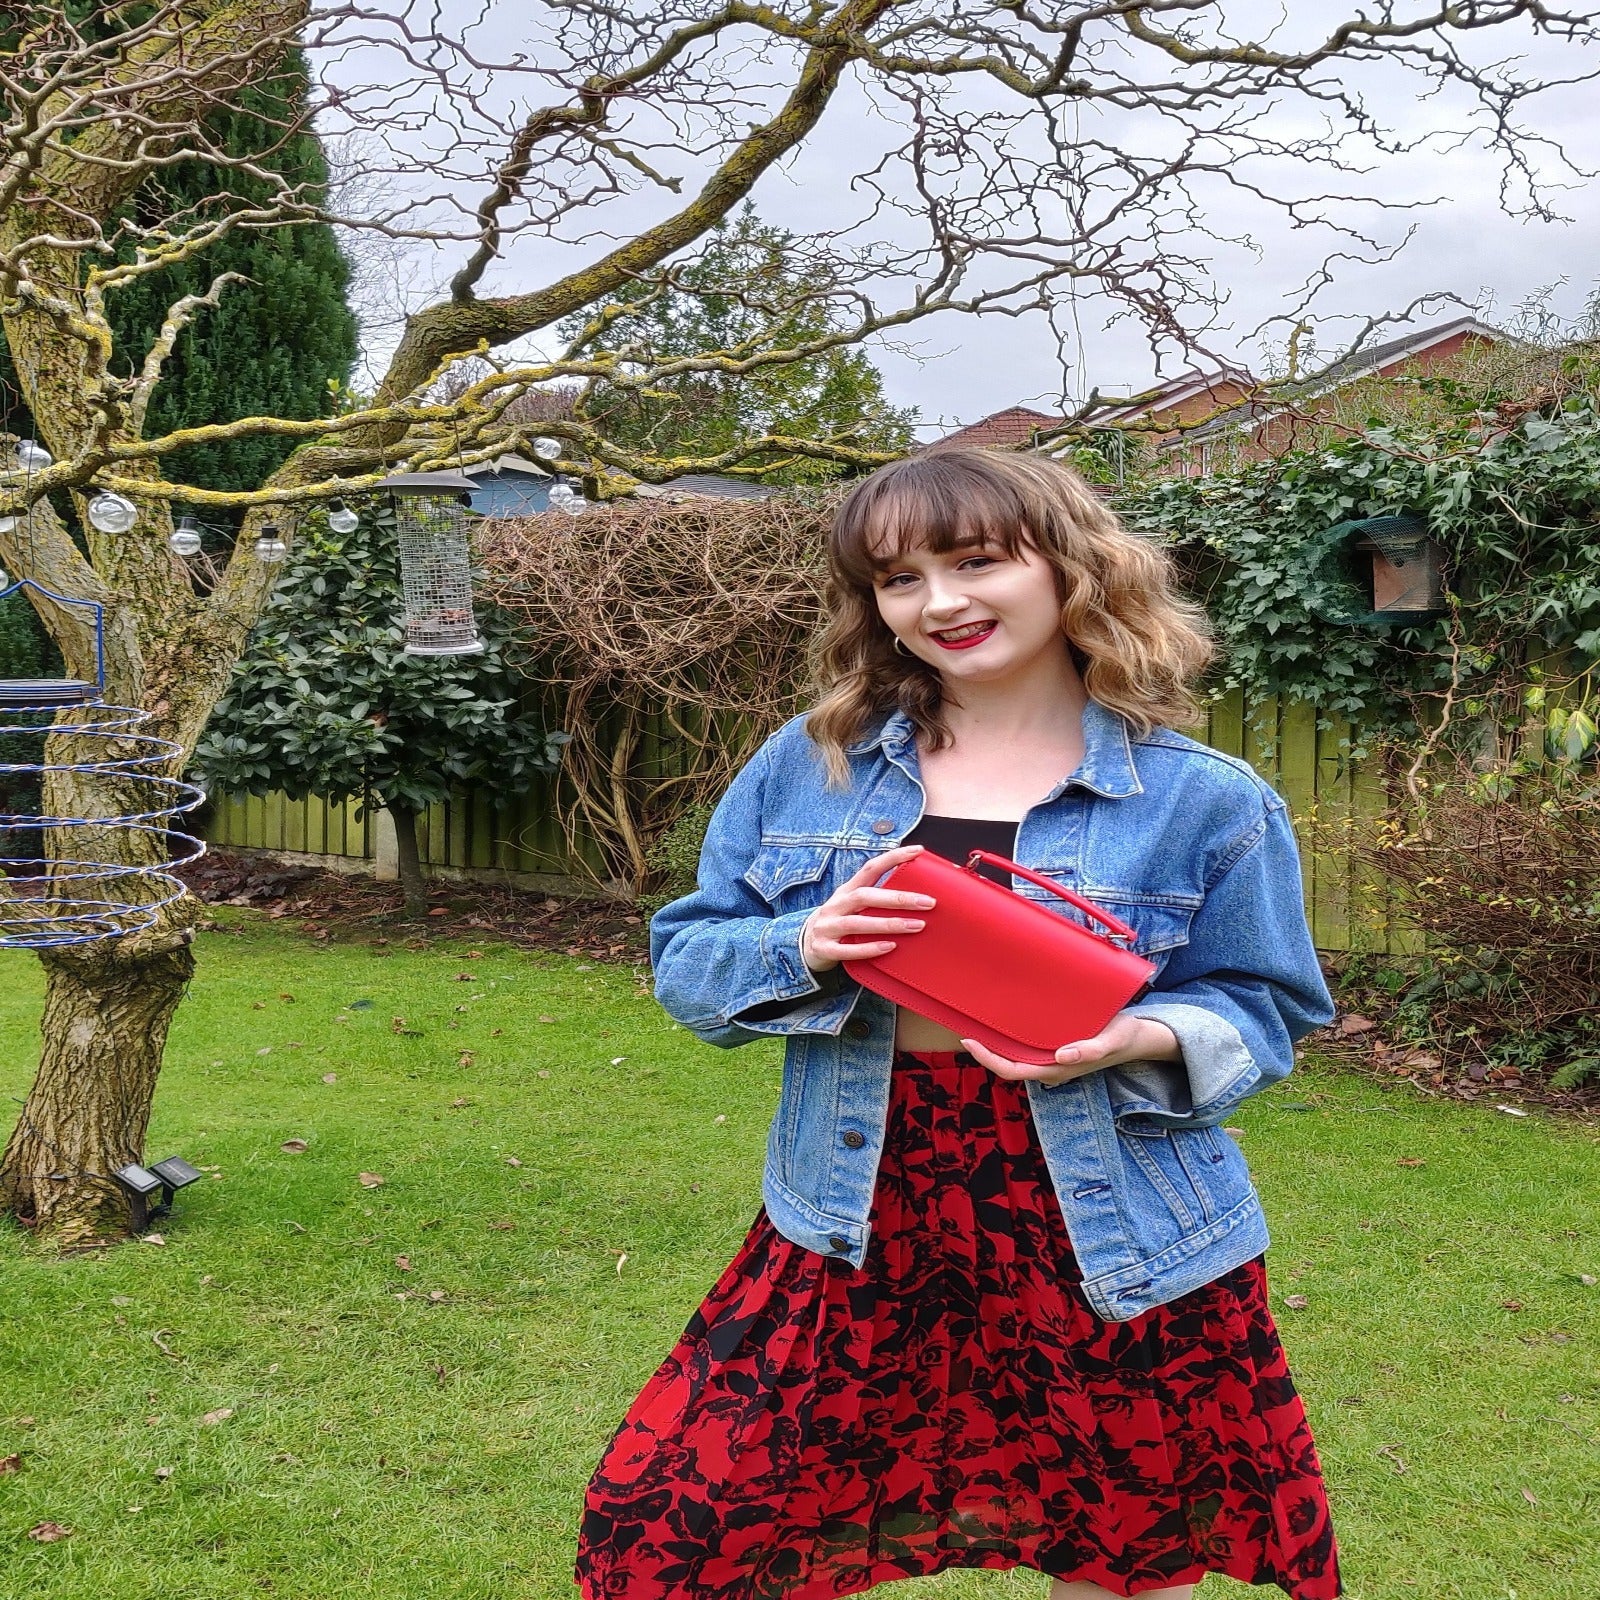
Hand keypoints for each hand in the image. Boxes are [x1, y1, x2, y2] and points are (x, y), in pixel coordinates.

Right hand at [799, 844, 933, 972]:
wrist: (805, 945)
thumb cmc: (840, 921)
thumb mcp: (852, 904)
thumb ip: (875, 898)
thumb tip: (915, 893)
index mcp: (846, 890)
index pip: (870, 868)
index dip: (893, 857)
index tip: (918, 851)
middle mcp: (836, 905)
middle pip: (865, 896)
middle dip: (898, 898)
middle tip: (928, 902)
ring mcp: (828, 926)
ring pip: (858, 923)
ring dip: (889, 924)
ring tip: (916, 926)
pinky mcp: (824, 948)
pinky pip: (848, 949)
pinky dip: (869, 948)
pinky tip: (890, 947)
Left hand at [960, 1012, 1180, 1087]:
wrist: (1140, 1039)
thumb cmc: (1125, 1037)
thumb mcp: (1113, 1039)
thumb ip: (1091, 1050)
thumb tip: (1062, 1055)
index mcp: (1059, 1069)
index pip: (1012, 1070)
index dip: (988, 1059)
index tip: (969, 1040)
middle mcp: (1050, 1068)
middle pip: (1007, 1065)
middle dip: (984, 1051)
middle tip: (963, 1026)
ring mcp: (1052, 1061)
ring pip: (1015, 1057)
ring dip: (995, 1044)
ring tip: (975, 1020)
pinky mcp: (1055, 1051)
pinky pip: (1025, 1048)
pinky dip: (1008, 1039)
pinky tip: (1000, 1021)